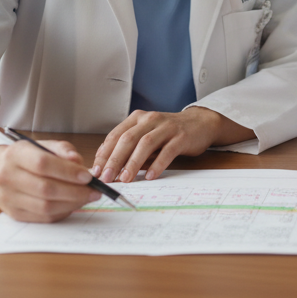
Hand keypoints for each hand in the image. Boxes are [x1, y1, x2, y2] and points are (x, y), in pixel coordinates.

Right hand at [0, 140, 100, 222]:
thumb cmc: (26, 157)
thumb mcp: (43, 145)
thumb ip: (63, 150)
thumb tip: (78, 163)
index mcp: (16, 155)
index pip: (43, 164)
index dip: (68, 172)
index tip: (88, 176)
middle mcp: (8, 177)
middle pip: (45, 189)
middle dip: (75, 191)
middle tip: (94, 191)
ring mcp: (9, 198)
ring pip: (45, 206)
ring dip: (72, 204)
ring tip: (87, 197)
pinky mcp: (14, 213)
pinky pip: (43, 217)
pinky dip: (63, 211)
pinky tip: (73, 204)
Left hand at [92, 107, 241, 182]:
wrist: (200, 123)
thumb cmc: (169, 132)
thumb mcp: (146, 135)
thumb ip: (129, 147)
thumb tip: (107, 166)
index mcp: (137, 118)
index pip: (115, 135)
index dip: (104, 153)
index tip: (96, 170)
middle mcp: (150, 119)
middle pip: (128, 139)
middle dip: (115, 159)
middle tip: (107, 177)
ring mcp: (167, 127)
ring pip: (145, 144)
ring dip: (133, 163)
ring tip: (125, 179)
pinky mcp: (181, 137)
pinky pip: (167, 151)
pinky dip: (157, 164)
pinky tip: (151, 176)